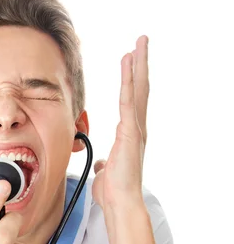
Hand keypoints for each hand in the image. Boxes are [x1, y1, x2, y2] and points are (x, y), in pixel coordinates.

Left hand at [92, 35, 148, 209]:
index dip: (131, 80)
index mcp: (129, 135)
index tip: (130, 62)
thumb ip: (104, 163)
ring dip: (137, 65)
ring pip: (137, 90)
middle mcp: (136, 128)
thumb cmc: (113, 190)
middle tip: (141, 41)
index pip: (131, 101)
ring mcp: (135, 129)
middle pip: (140, 89)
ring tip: (138, 43)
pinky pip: (128, 101)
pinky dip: (128, 81)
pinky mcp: (130, 132)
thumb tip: (102, 163)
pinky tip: (128, 64)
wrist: (120, 202)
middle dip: (140, 64)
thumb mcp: (105, 172)